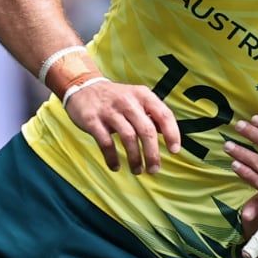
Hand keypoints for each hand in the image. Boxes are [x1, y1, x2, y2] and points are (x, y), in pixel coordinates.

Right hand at [64, 80, 181, 173]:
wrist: (83, 86)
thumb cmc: (116, 98)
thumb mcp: (137, 98)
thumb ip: (152, 115)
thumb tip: (169, 135)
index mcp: (143, 95)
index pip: (164, 115)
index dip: (172, 133)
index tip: (174, 150)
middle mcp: (128, 101)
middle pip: (147, 130)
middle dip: (152, 153)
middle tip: (154, 169)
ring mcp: (110, 110)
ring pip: (128, 137)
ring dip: (135, 158)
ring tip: (137, 170)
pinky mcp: (92, 120)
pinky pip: (106, 142)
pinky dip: (112, 157)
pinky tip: (116, 166)